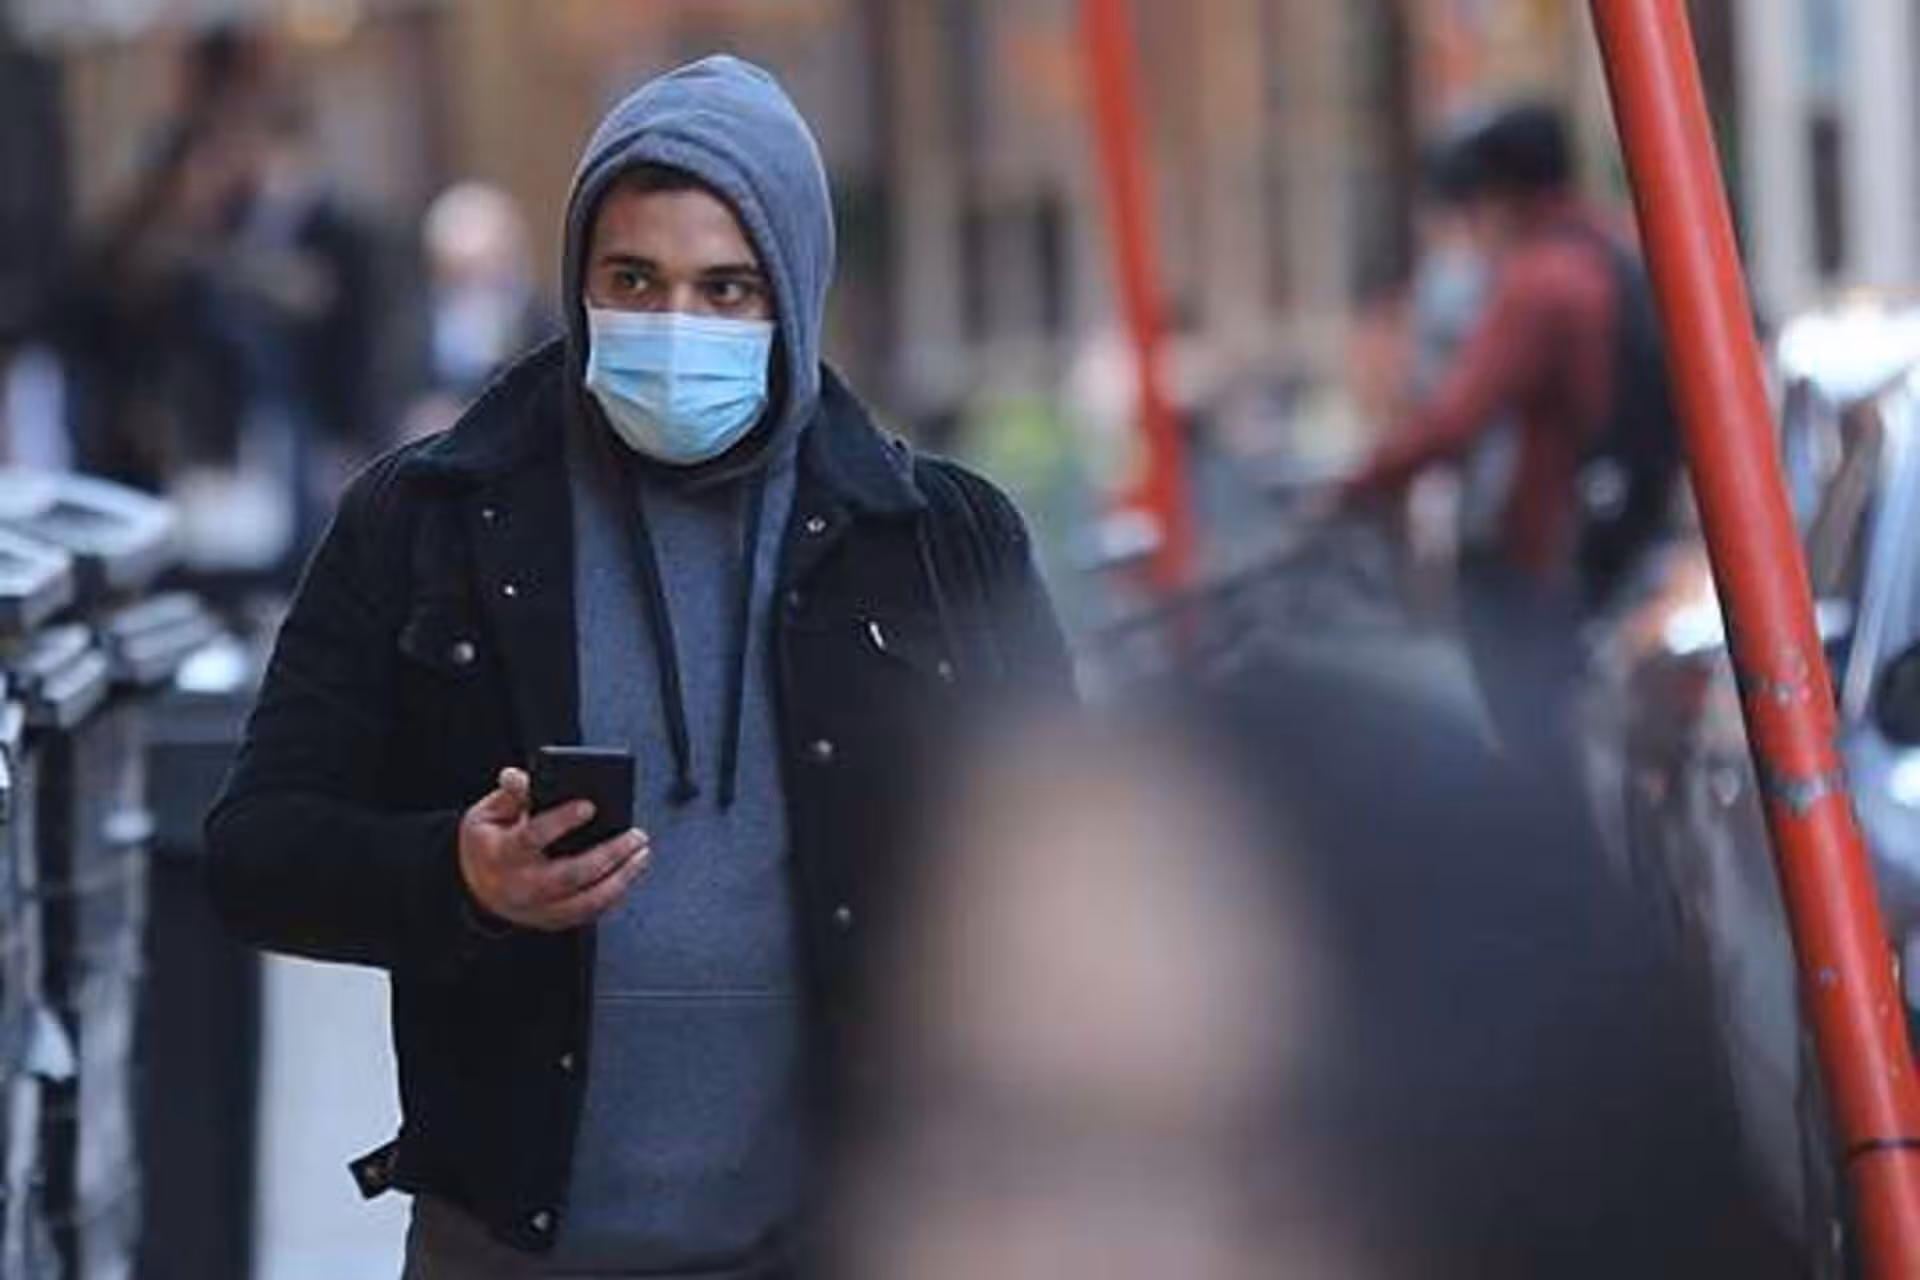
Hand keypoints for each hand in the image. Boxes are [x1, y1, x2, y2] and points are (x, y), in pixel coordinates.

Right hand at [458, 768, 649, 931]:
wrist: (476, 887)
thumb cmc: (488, 843)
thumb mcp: (487, 814)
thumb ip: (510, 795)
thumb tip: (518, 776)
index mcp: (500, 855)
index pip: (532, 838)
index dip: (560, 821)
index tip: (589, 806)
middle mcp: (520, 887)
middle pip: (570, 875)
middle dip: (608, 855)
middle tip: (636, 835)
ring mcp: (537, 909)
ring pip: (586, 901)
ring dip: (621, 879)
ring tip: (642, 854)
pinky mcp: (553, 920)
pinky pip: (590, 913)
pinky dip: (614, 896)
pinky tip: (630, 874)